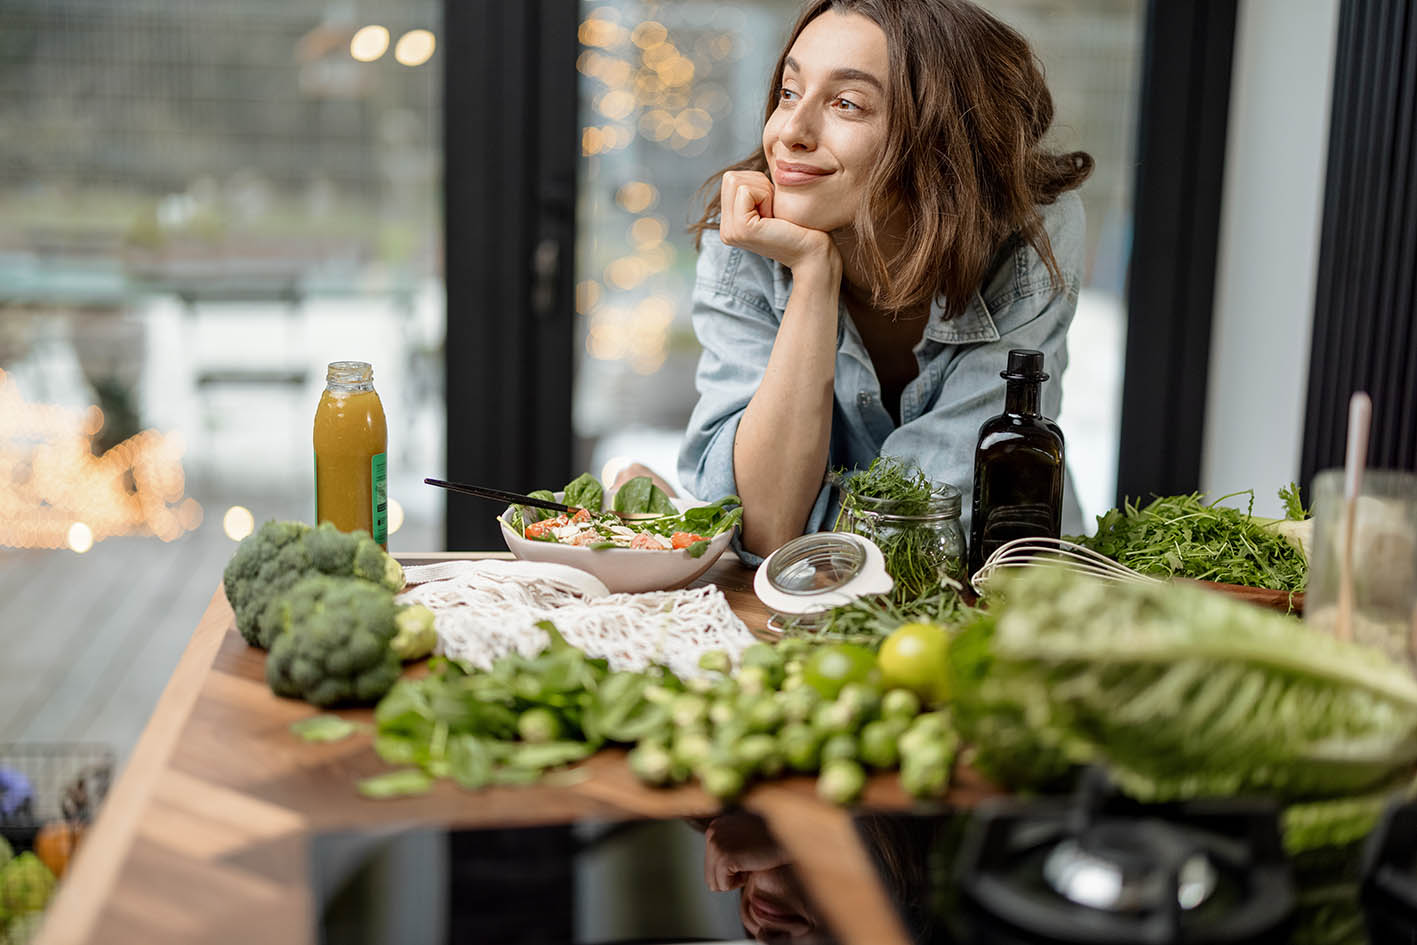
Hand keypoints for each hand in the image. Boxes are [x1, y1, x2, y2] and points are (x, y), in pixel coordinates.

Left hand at [703, 812, 789, 891]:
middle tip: (752, 859)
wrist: (791, 834)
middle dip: (733, 875)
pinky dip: (740, 883)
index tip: (750, 854)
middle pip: (710, 876)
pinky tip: (752, 865)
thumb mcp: (744, 838)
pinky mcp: (724, 857)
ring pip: (715, 882)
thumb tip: (717, 877)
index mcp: (715, 826)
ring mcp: (716, 844)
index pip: (711, 865)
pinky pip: (723, 885)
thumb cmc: (773, 840)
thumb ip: (729, 848)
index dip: (734, 868)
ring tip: (752, 861)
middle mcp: (712, 833)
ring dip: (737, 879)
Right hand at [718, 170, 837, 274]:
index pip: (730, 179)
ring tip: (774, 215)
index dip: (758, 184)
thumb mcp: (769, 203)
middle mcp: (725, 230)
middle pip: (730, 178)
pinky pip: (746, 191)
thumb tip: (748, 168)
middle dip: (759, 185)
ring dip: (763, 191)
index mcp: (729, 224)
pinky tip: (774, 218)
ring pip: (736, 181)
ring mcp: (730, 232)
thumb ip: (752, 189)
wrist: (812, 251)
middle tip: (774, 210)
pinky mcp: (740, 229)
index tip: (773, 208)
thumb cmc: (798, 225)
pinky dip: (766, 197)